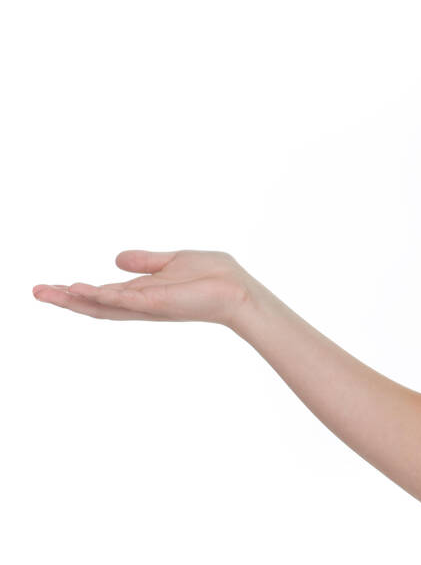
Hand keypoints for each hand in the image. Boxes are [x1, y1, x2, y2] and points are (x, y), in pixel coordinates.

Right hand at [32, 249, 254, 327]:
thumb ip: (145, 262)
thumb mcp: (173, 261)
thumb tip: (116, 259)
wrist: (240, 291)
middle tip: (36, 291)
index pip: (104, 296)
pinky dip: (102, 296)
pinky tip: (81, 290)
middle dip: (66, 300)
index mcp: (144, 294)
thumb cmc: (214, 277)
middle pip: (96, 305)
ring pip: (104, 305)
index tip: (53, 286)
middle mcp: (142, 304)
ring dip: (75, 299)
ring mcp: (149, 305)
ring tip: (47, 292)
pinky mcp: (158, 303)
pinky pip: (124, 300)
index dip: (78, 293)